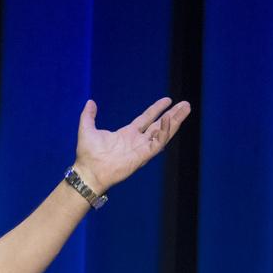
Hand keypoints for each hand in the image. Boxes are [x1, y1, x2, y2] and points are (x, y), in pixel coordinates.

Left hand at [72, 97, 191, 192]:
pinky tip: (168, 120)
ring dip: (175, 121)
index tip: (168, 100)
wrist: (88, 171)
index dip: (157, 109)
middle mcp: (137, 141)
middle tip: (186, 104)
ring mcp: (141, 148)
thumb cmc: (87, 155)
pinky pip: (158, 143)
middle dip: (173, 115)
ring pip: (163, 133)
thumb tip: (90, 102)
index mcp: (127, 134)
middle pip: (159, 125)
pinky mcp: (143, 156)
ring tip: (185, 109)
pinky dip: (164, 132)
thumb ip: (89, 115)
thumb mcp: (87, 129)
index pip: (146, 119)